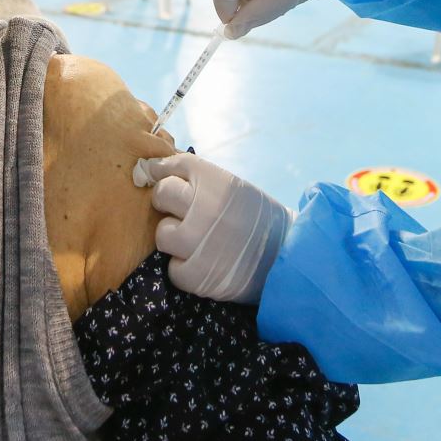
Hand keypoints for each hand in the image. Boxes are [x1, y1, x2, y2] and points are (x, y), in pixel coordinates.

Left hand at [145, 152, 289, 302]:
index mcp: (218, 182)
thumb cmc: (258, 219)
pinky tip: (201, 263)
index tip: (162, 177)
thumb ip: (201, 178)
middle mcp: (204, 208)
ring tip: (195, 241)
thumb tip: (153, 168)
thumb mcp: (235, 187)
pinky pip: (172, 267)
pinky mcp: (194, 275)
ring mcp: (196, 243)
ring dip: (175, 237)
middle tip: (185, 212)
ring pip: (162, 233)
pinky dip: (184, 267)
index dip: (166, 172)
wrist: (286, 259)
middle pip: (162, 194)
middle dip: (168, 202)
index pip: (175, 165)